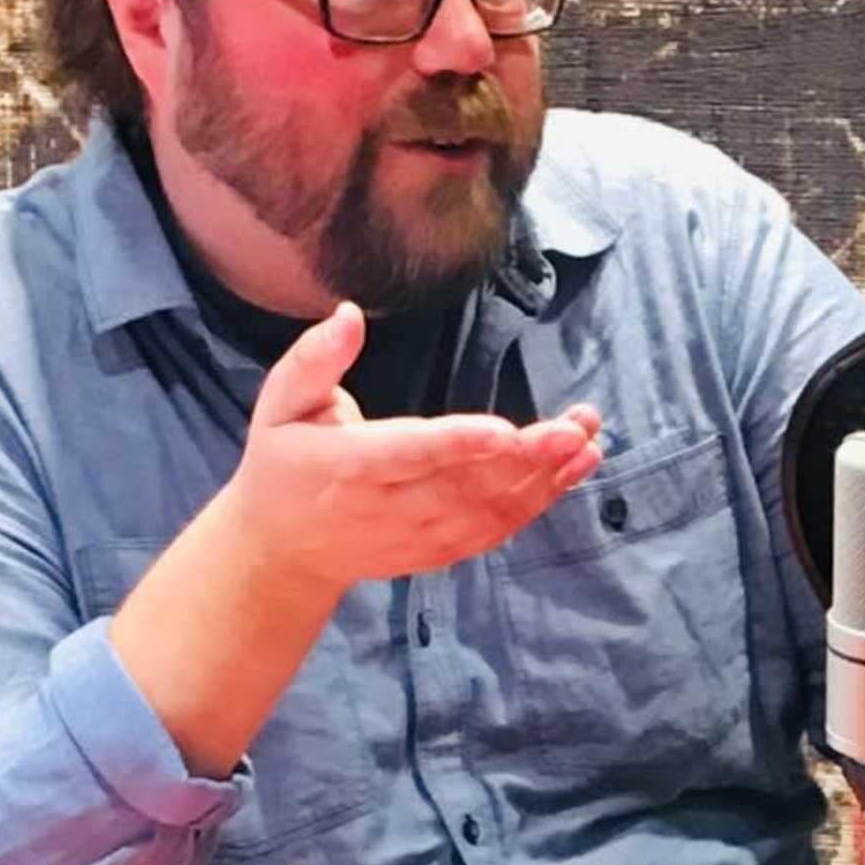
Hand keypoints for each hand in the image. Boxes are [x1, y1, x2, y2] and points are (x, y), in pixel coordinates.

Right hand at [219, 301, 601, 597]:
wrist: (283, 551)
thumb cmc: (283, 463)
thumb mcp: (278, 404)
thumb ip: (314, 360)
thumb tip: (349, 313)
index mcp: (350, 466)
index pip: (409, 454)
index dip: (458, 444)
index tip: (505, 429)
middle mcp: (390, 507)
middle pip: (466, 485)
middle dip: (527, 458)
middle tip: (575, 426)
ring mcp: (419, 534)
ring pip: (491, 510)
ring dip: (545, 477)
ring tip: (586, 438)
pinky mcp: (441, 549)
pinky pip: (497, 528)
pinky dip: (540, 501)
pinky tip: (575, 468)